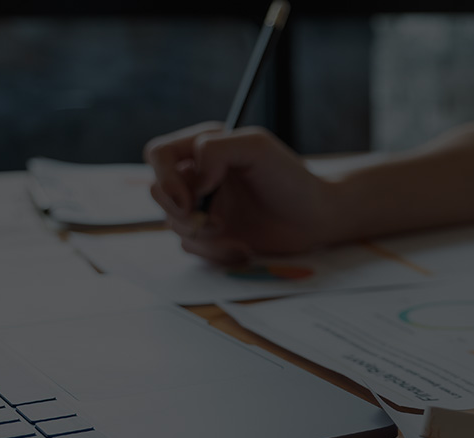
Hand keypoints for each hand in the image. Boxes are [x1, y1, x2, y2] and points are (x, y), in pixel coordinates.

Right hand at [144, 122, 341, 264]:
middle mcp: (198, 175)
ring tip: (236, 238)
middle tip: (217, 223)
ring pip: (173, 224)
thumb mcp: (256, 148)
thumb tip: (194, 179)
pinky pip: (191, 248)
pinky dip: (214, 253)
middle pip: (157, 192)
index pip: (158, 154)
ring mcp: (203, 206)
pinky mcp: (211, 234)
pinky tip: (243, 249)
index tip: (191, 200)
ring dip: (203, 237)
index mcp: (203, 147)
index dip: (165, 178)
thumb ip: (215, 149)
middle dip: (182, 214)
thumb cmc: (291, 179)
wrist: (315, 219)